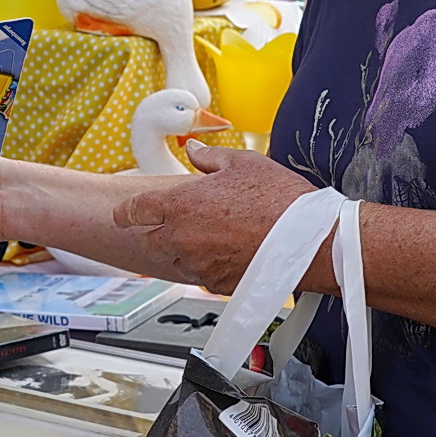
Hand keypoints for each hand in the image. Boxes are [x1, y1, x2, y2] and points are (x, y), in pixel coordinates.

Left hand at [112, 142, 319, 293]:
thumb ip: (209, 158)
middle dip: (156, 231)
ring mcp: (198, 265)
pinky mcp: (217, 285)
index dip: (125, 212)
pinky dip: (206, 266)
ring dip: (182, 250)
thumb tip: (193, 151)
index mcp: (181, 204)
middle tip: (177, 221)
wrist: (311, 240)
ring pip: (174, 261)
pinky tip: (228, 252)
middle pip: (149, 240)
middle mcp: (183, 238)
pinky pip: (200, 277)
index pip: (133, 211)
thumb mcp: (242, 163)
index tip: (124, 213)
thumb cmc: (280, 199)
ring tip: (211, 236)